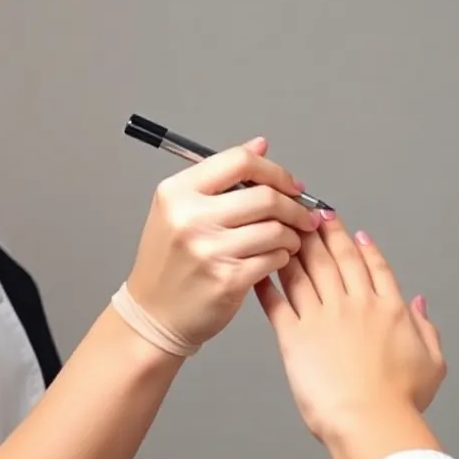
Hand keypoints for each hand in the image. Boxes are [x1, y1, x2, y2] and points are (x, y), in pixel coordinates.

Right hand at [125, 136, 320, 346]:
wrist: (154, 313)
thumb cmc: (171, 260)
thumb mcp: (180, 209)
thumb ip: (222, 176)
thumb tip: (260, 145)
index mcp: (178, 192)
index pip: (239, 162)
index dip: (275, 171)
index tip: (291, 184)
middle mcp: (191, 217)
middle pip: (265, 196)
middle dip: (294, 206)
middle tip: (304, 214)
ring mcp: (209, 249)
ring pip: (275, 229)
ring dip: (292, 234)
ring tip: (290, 239)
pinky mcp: (228, 279)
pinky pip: (274, 258)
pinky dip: (283, 256)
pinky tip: (277, 258)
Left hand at [254, 214, 445, 442]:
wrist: (370, 420)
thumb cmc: (400, 400)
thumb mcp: (432, 362)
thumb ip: (426, 328)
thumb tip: (419, 305)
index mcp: (388, 309)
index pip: (374, 267)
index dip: (363, 246)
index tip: (353, 231)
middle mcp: (355, 305)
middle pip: (338, 259)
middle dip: (325, 233)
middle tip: (313, 215)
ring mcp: (324, 317)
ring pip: (307, 272)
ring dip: (296, 248)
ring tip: (286, 230)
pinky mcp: (295, 336)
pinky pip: (278, 302)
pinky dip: (269, 284)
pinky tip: (264, 269)